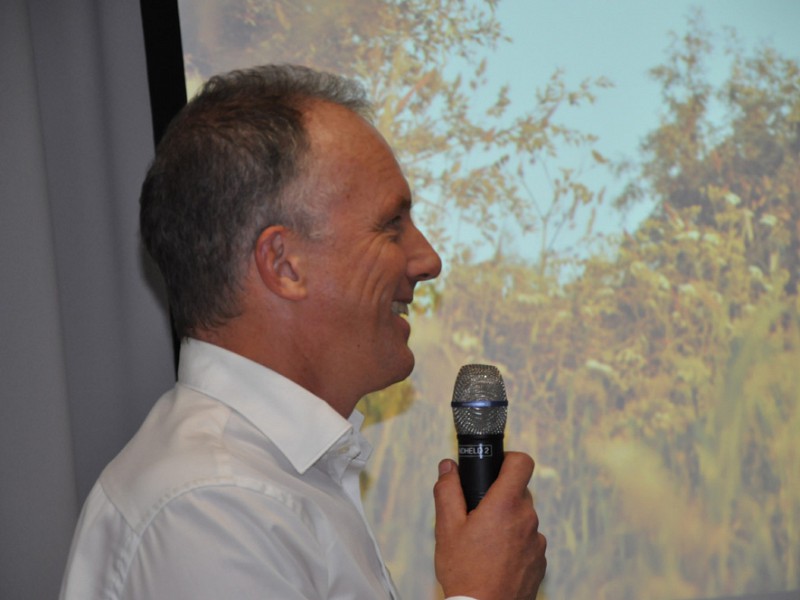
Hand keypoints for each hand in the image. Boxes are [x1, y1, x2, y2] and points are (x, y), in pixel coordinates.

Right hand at [433, 452, 546, 599]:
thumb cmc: (465, 573)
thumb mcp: (446, 528)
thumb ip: (447, 491)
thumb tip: (448, 467)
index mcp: (505, 504)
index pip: (522, 462)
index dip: (510, 458)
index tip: (497, 466)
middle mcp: (527, 519)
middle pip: (519, 492)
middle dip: (500, 496)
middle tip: (478, 513)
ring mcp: (537, 542)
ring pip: (523, 518)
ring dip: (507, 522)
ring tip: (484, 542)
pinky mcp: (540, 561)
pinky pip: (528, 541)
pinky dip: (515, 543)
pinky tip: (496, 559)